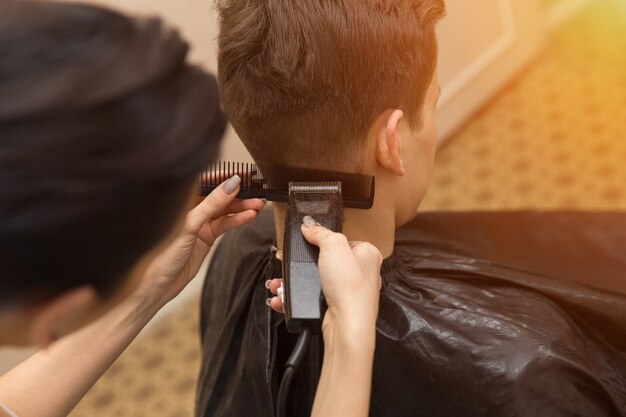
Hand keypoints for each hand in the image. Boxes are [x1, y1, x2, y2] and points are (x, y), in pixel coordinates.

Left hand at [137, 175, 264, 308]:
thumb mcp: (189, 225)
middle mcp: (189, 208)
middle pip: (218, 195)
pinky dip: (237, 220)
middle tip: (256, 191)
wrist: (157, 284)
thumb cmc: (161, 253)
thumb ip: (212, 204)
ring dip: (242, 207)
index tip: (242, 174)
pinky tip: (249, 216)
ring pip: (224, 210)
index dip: (224, 176)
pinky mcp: (206, 236)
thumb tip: (231, 184)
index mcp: (179, 199)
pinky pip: (225, 224)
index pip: (205, 181)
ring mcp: (199, 223)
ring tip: (258, 205)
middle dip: (238, 193)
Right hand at [266, 215, 382, 337]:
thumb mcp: (334, 246)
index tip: (302, 240)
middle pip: (322, 260)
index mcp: (366, 254)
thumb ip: (320, 232)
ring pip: (313, 281)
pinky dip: (293, 297)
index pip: (340, 239)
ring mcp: (346, 291)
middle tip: (283, 261)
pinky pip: (310, 298)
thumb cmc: (351, 288)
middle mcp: (359, 273)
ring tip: (276, 283)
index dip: (319, 239)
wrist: (347, 326)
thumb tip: (309, 224)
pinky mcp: (334, 307)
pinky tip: (281, 296)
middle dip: (299, 263)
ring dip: (291, 281)